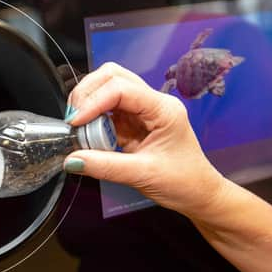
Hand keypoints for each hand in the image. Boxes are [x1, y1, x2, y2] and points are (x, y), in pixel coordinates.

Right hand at [63, 62, 226, 218]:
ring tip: (78, 128)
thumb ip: (105, 166)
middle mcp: (152, 103)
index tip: (75, 122)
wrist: (198, 194)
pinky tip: (88, 135)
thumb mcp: (142, 175)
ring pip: (107, 88)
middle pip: (112, 76)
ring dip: (88, 103)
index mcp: (163, 109)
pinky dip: (92, 119)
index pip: (121, 88)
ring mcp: (142, 111)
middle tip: (73, 119)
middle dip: (87, 93)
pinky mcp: (132, 122)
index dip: (93, 102)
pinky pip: (106, 110)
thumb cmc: (183, 182)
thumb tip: (72, 160)